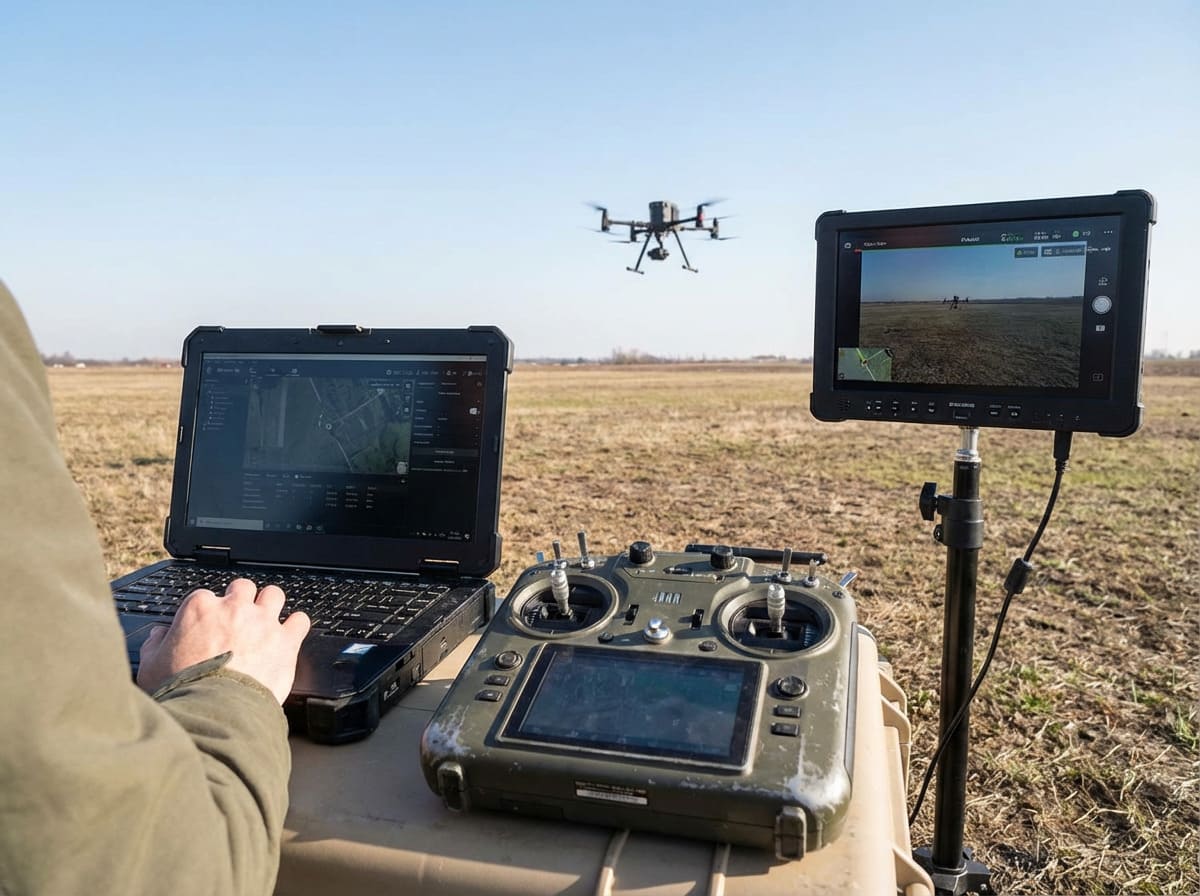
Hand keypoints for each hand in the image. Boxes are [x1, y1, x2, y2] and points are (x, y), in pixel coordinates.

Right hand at [137, 578, 310, 703]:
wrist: (212, 711)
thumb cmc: (181, 691)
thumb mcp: (151, 666)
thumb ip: (155, 644)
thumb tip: (159, 635)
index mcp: (200, 608)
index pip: (206, 597)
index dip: (208, 612)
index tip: (208, 625)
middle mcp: (234, 608)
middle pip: (243, 588)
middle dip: (242, 600)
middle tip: (239, 618)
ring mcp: (262, 622)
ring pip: (274, 595)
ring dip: (270, 605)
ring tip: (266, 621)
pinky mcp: (285, 641)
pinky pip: (300, 621)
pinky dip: (296, 626)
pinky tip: (291, 635)